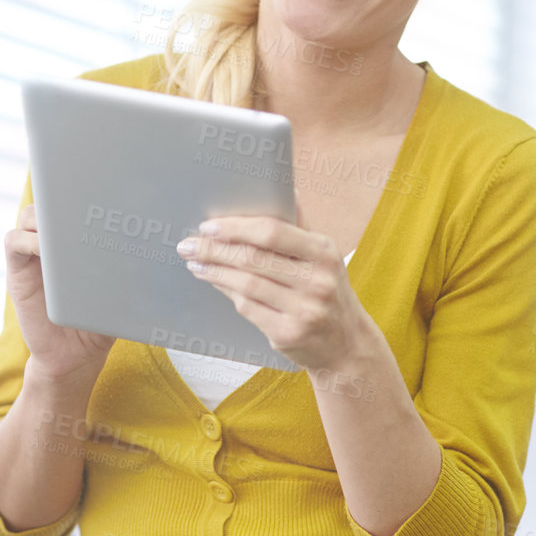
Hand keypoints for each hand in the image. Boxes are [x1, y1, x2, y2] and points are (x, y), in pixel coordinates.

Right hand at [4, 202, 115, 382]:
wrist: (75, 356)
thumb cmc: (101, 320)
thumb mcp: (121, 289)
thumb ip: (126, 266)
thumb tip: (147, 245)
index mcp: (79, 239)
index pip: (77, 201)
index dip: (85, 188)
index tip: (104, 186)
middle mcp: (55, 242)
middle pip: (51, 200)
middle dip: (65, 194)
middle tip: (84, 200)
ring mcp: (34, 255)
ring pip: (30, 216)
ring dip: (46, 216)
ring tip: (65, 228)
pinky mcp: (18, 272)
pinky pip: (14, 242)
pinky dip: (27, 240)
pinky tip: (47, 250)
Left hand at [175, 210, 374, 373]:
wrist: (347, 344)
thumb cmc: (328, 291)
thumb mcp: (323, 257)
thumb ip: (300, 227)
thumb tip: (287, 191)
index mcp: (324, 252)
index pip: (272, 232)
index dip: (235, 227)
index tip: (208, 225)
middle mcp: (317, 281)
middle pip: (252, 259)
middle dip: (213, 250)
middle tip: (188, 245)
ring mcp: (304, 310)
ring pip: (245, 284)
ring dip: (213, 271)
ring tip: (195, 263)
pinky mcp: (288, 334)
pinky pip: (247, 308)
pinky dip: (226, 291)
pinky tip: (214, 281)